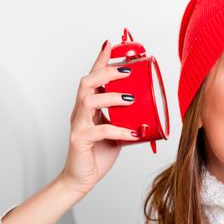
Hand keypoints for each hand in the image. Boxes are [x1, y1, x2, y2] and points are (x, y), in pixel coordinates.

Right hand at [58, 40, 138, 194]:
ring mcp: (78, 126)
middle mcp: (80, 112)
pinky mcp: (80, 141)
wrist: (80, 179)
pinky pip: (99, 131)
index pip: (93, 78)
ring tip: (130, 99)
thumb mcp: (114, 130)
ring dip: (111, 96)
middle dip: (106, 72)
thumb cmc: (96, 153)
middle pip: (87, 82)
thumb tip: (146, 108)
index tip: (111, 44)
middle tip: (126, 71)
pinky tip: (131, 132)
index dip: (101, 60)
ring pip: (88, 101)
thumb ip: (123, 117)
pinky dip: (117, 129)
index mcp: (88, 107)